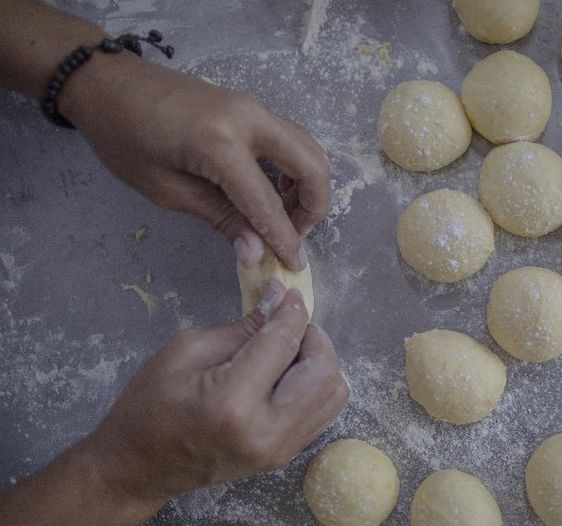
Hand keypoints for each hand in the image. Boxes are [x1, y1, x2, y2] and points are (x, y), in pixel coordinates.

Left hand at [59, 53, 330, 269]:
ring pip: (309, 149)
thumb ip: (220, 218)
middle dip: (313, 208)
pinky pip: (292, 139)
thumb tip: (255, 254)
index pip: (267, 202)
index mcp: (221, 144)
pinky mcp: (252, 108)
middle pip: (312, 166)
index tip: (293, 266)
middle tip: (293, 235)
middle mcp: (250, 120)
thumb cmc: (123, 138)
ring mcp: (255, 109)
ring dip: (308, 186)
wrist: (107, 83)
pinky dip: (296, 168)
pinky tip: (274, 190)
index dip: (284, 239)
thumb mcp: (166, 189)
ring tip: (284, 216)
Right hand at [85, 281, 348, 501]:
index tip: (290, 292)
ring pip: (333, 394)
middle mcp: (267, 431)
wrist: (138, 467)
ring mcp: (280, 450)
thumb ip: (242, 327)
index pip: (283, 343)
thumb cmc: (150, 403)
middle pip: (323, 371)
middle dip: (313, 338)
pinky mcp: (285, 457)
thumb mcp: (187, 351)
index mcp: (234, 401)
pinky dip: (315, 386)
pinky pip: (323, 413)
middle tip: (289, 325)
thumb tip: (279, 298)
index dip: (292, 311)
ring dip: (320, 363)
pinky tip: (288, 375)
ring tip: (290, 351)